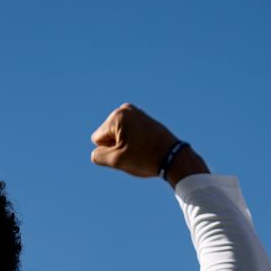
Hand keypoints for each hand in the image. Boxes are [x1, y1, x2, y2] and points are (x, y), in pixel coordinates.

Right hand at [90, 103, 206, 185]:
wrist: (174, 157)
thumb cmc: (145, 158)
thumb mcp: (117, 161)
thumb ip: (98, 156)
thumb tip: (97, 152)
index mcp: (117, 116)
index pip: (98, 139)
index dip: (110, 151)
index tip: (128, 152)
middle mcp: (125, 109)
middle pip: (107, 135)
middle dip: (117, 146)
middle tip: (136, 151)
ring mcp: (136, 112)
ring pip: (118, 135)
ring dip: (125, 145)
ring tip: (142, 148)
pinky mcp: (144, 118)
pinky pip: (129, 133)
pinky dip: (134, 141)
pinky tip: (146, 145)